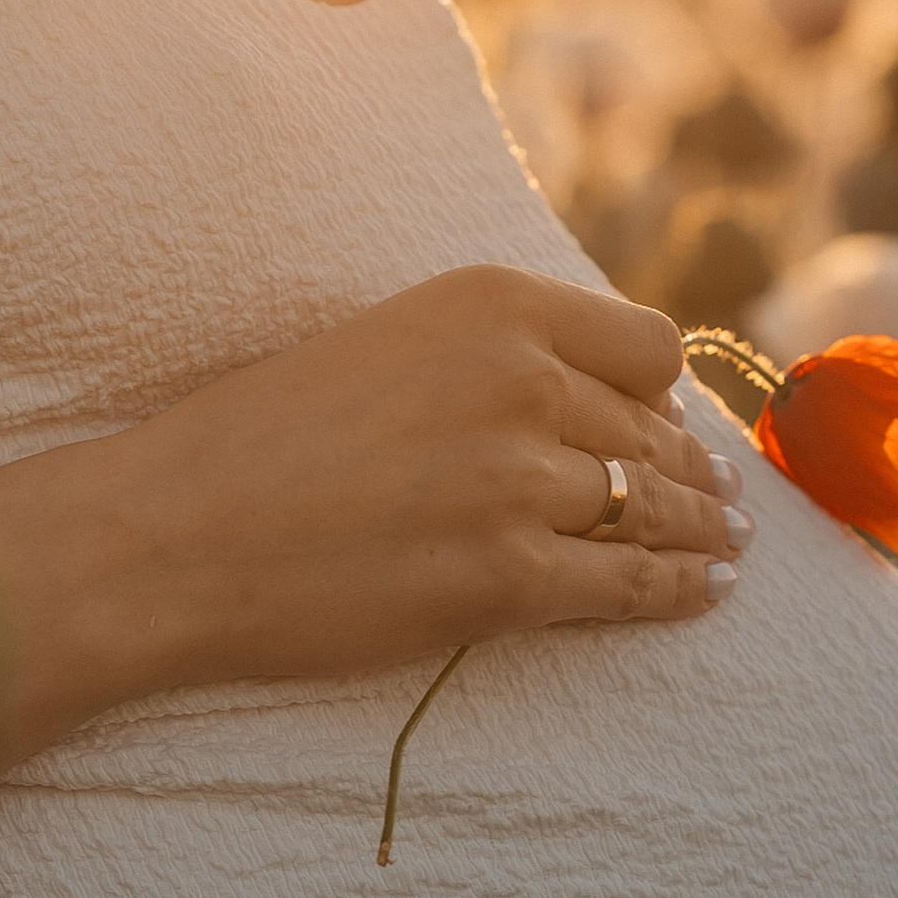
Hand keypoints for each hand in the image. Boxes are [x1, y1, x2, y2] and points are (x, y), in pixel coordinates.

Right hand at [0, 265, 752, 735]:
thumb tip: (584, 405)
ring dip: (702, 532)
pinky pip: (630, 585)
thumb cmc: (253, 444)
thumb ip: (482, 360)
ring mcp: (519, 482)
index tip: (669, 424)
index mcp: (489, 304)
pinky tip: (705, 594)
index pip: (643, 345)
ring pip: (656, 508)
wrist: (171, 535)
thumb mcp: (380, 346)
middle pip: (656, 432)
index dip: (662, 395)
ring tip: (727, 546)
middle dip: (691, 472)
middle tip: (719, 500)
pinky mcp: (507, 577)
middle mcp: (520, 380)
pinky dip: (680, 592)